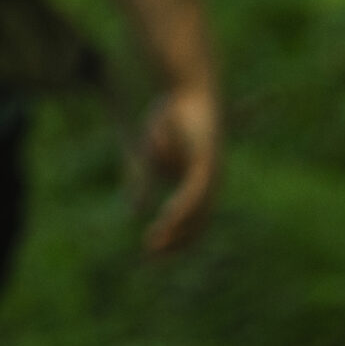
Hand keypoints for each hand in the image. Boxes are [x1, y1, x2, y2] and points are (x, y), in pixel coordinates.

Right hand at [138, 84, 220, 254]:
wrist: (188, 88)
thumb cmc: (172, 118)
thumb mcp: (151, 153)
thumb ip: (144, 180)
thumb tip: (134, 209)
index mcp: (200, 183)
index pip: (192, 223)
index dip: (174, 240)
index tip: (153, 253)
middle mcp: (210, 183)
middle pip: (197, 224)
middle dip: (175, 243)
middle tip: (151, 256)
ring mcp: (211, 173)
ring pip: (194, 211)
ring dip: (174, 230)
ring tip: (154, 243)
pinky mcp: (206, 162)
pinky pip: (194, 193)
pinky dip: (181, 209)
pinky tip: (168, 218)